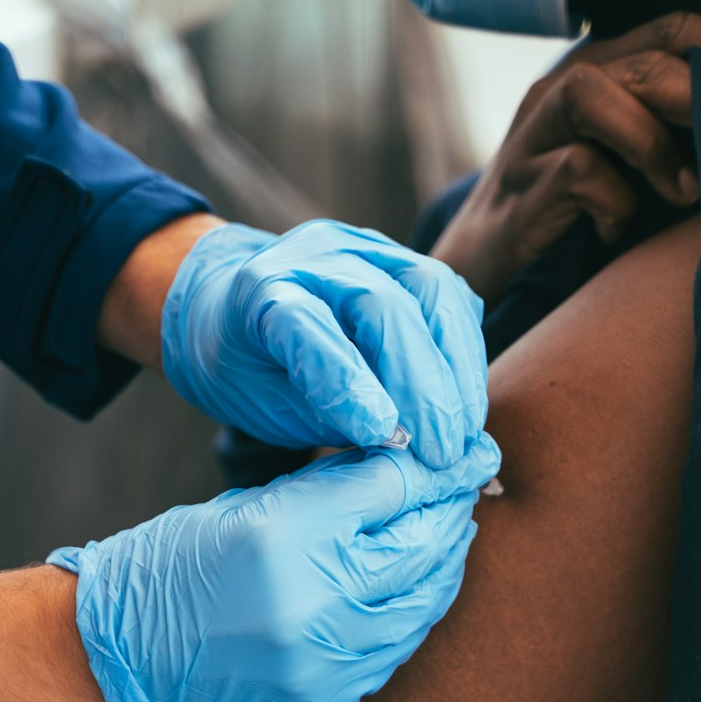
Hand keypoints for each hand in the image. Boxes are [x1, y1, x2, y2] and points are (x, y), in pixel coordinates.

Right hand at [48, 432, 500, 701]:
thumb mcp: (249, 503)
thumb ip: (331, 487)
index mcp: (287, 535)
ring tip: (446, 537)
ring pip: (423, 605)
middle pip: (424, 547)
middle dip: (452, 515)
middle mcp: (314, 601)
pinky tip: (410, 591)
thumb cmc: (175, 565)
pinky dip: (411, 615)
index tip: (472, 455)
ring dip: (443, 567)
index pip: (397, 490)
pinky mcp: (325, 701)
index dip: (441, 469)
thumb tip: (406, 465)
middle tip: (466, 491)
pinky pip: (394, 651)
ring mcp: (324, 661)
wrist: (119, 658)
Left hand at [161, 219, 488, 468]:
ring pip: (432, 290)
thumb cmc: (248, 371)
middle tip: (442, 452)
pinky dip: (466, 352)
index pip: (308, 328)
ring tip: (464, 434)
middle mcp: (317, 255)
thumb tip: (401, 443)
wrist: (233, 310)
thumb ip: (326, 415)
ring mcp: (367, 249)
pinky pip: (450, 297)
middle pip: (385, 306)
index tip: (384, 437)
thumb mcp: (264, 404)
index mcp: (261, 291)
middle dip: (423, 386)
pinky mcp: (405, 261)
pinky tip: (467, 403)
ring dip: (458, 369)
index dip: (348, 383)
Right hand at [433, 11, 700, 308]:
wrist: (476, 268)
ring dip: (650, 143)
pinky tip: (612, 233)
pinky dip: (614, 205)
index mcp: (587, 75)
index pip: (664, 32)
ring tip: (681, 190)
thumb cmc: (562, 216)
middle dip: (697, 92)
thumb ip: (659, 132)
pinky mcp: (521, 186)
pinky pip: (580, 172)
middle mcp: (554, 94)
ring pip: (595, 95)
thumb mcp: (617, 161)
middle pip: (636, 59)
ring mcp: (532, 137)